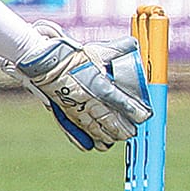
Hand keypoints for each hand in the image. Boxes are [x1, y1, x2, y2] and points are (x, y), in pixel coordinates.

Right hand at [10, 22, 151, 149]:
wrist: (45, 64)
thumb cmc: (73, 56)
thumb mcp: (99, 51)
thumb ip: (119, 49)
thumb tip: (135, 45)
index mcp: (99, 86)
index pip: (121, 102)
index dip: (134, 112)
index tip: (144, 116)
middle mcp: (90, 101)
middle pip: (110, 121)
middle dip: (123, 129)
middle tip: (132, 133)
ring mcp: (77, 109)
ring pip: (96, 128)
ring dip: (108, 136)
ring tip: (117, 139)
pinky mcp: (67, 113)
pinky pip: (79, 130)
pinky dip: (88, 139)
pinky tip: (96, 145)